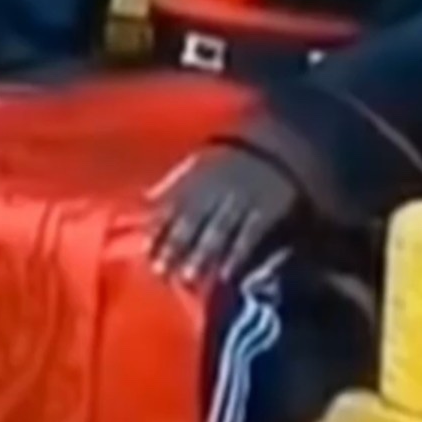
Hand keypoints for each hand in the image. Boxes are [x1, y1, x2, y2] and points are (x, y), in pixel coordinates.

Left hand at [149, 144, 298, 285]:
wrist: (276, 145)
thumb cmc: (229, 161)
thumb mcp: (198, 162)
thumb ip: (172, 182)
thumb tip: (144, 200)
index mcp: (199, 177)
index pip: (174, 204)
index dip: (159, 229)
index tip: (146, 251)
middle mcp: (217, 188)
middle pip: (192, 220)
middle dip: (175, 246)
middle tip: (161, 271)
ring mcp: (242, 199)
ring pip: (218, 230)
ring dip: (201, 254)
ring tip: (188, 277)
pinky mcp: (267, 210)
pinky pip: (249, 235)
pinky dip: (236, 255)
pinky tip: (224, 274)